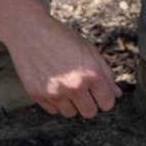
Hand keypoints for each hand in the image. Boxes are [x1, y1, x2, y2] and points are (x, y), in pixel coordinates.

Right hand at [6, 12, 122, 117]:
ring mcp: (54, 93)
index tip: (100, 93)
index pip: (107, 104)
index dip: (105, 98)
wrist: (30, 32)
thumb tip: (116, 93)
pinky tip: (53, 85)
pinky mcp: (37, 95)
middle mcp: (74, 86)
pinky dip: (55, 102)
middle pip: (90, 113)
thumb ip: (106, 74)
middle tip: (83, 89)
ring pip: (71, 114)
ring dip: (72, 103)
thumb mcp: (90, 51)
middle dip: (90, 103)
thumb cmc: (62, 38)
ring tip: (66, 85)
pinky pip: (53, 110)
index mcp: (92, 74)